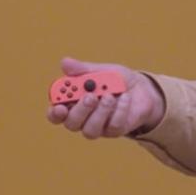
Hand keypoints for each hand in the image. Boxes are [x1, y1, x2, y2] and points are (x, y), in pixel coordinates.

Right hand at [45, 56, 165, 138]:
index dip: (54, 113)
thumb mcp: (100, 70)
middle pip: (72, 124)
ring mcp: (98, 127)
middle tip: (90, 96)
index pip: (56, 114)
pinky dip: (119, 110)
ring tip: (109, 96)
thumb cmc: (115, 79)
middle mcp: (82, 118)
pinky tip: (125, 97)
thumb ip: (82, 70)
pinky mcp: (114, 131)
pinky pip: (113, 126)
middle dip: (79, 110)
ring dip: (100, 112)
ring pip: (90, 130)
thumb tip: (65, 63)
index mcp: (72, 102)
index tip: (59, 106)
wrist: (141, 88)